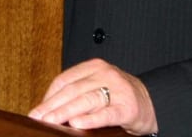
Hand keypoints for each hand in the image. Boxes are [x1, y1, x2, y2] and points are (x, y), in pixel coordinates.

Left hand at [28, 58, 157, 134]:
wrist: (154, 102)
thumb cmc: (120, 96)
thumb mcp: (98, 87)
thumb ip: (78, 92)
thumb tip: (48, 107)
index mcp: (94, 67)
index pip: (65, 80)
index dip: (49, 95)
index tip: (37, 109)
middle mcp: (105, 75)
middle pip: (72, 90)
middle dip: (52, 105)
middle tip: (37, 117)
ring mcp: (117, 90)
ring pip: (86, 100)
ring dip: (65, 112)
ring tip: (51, 120)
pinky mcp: (127, 107)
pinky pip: (106, 113)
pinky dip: (90, 119)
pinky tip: (77, 124)